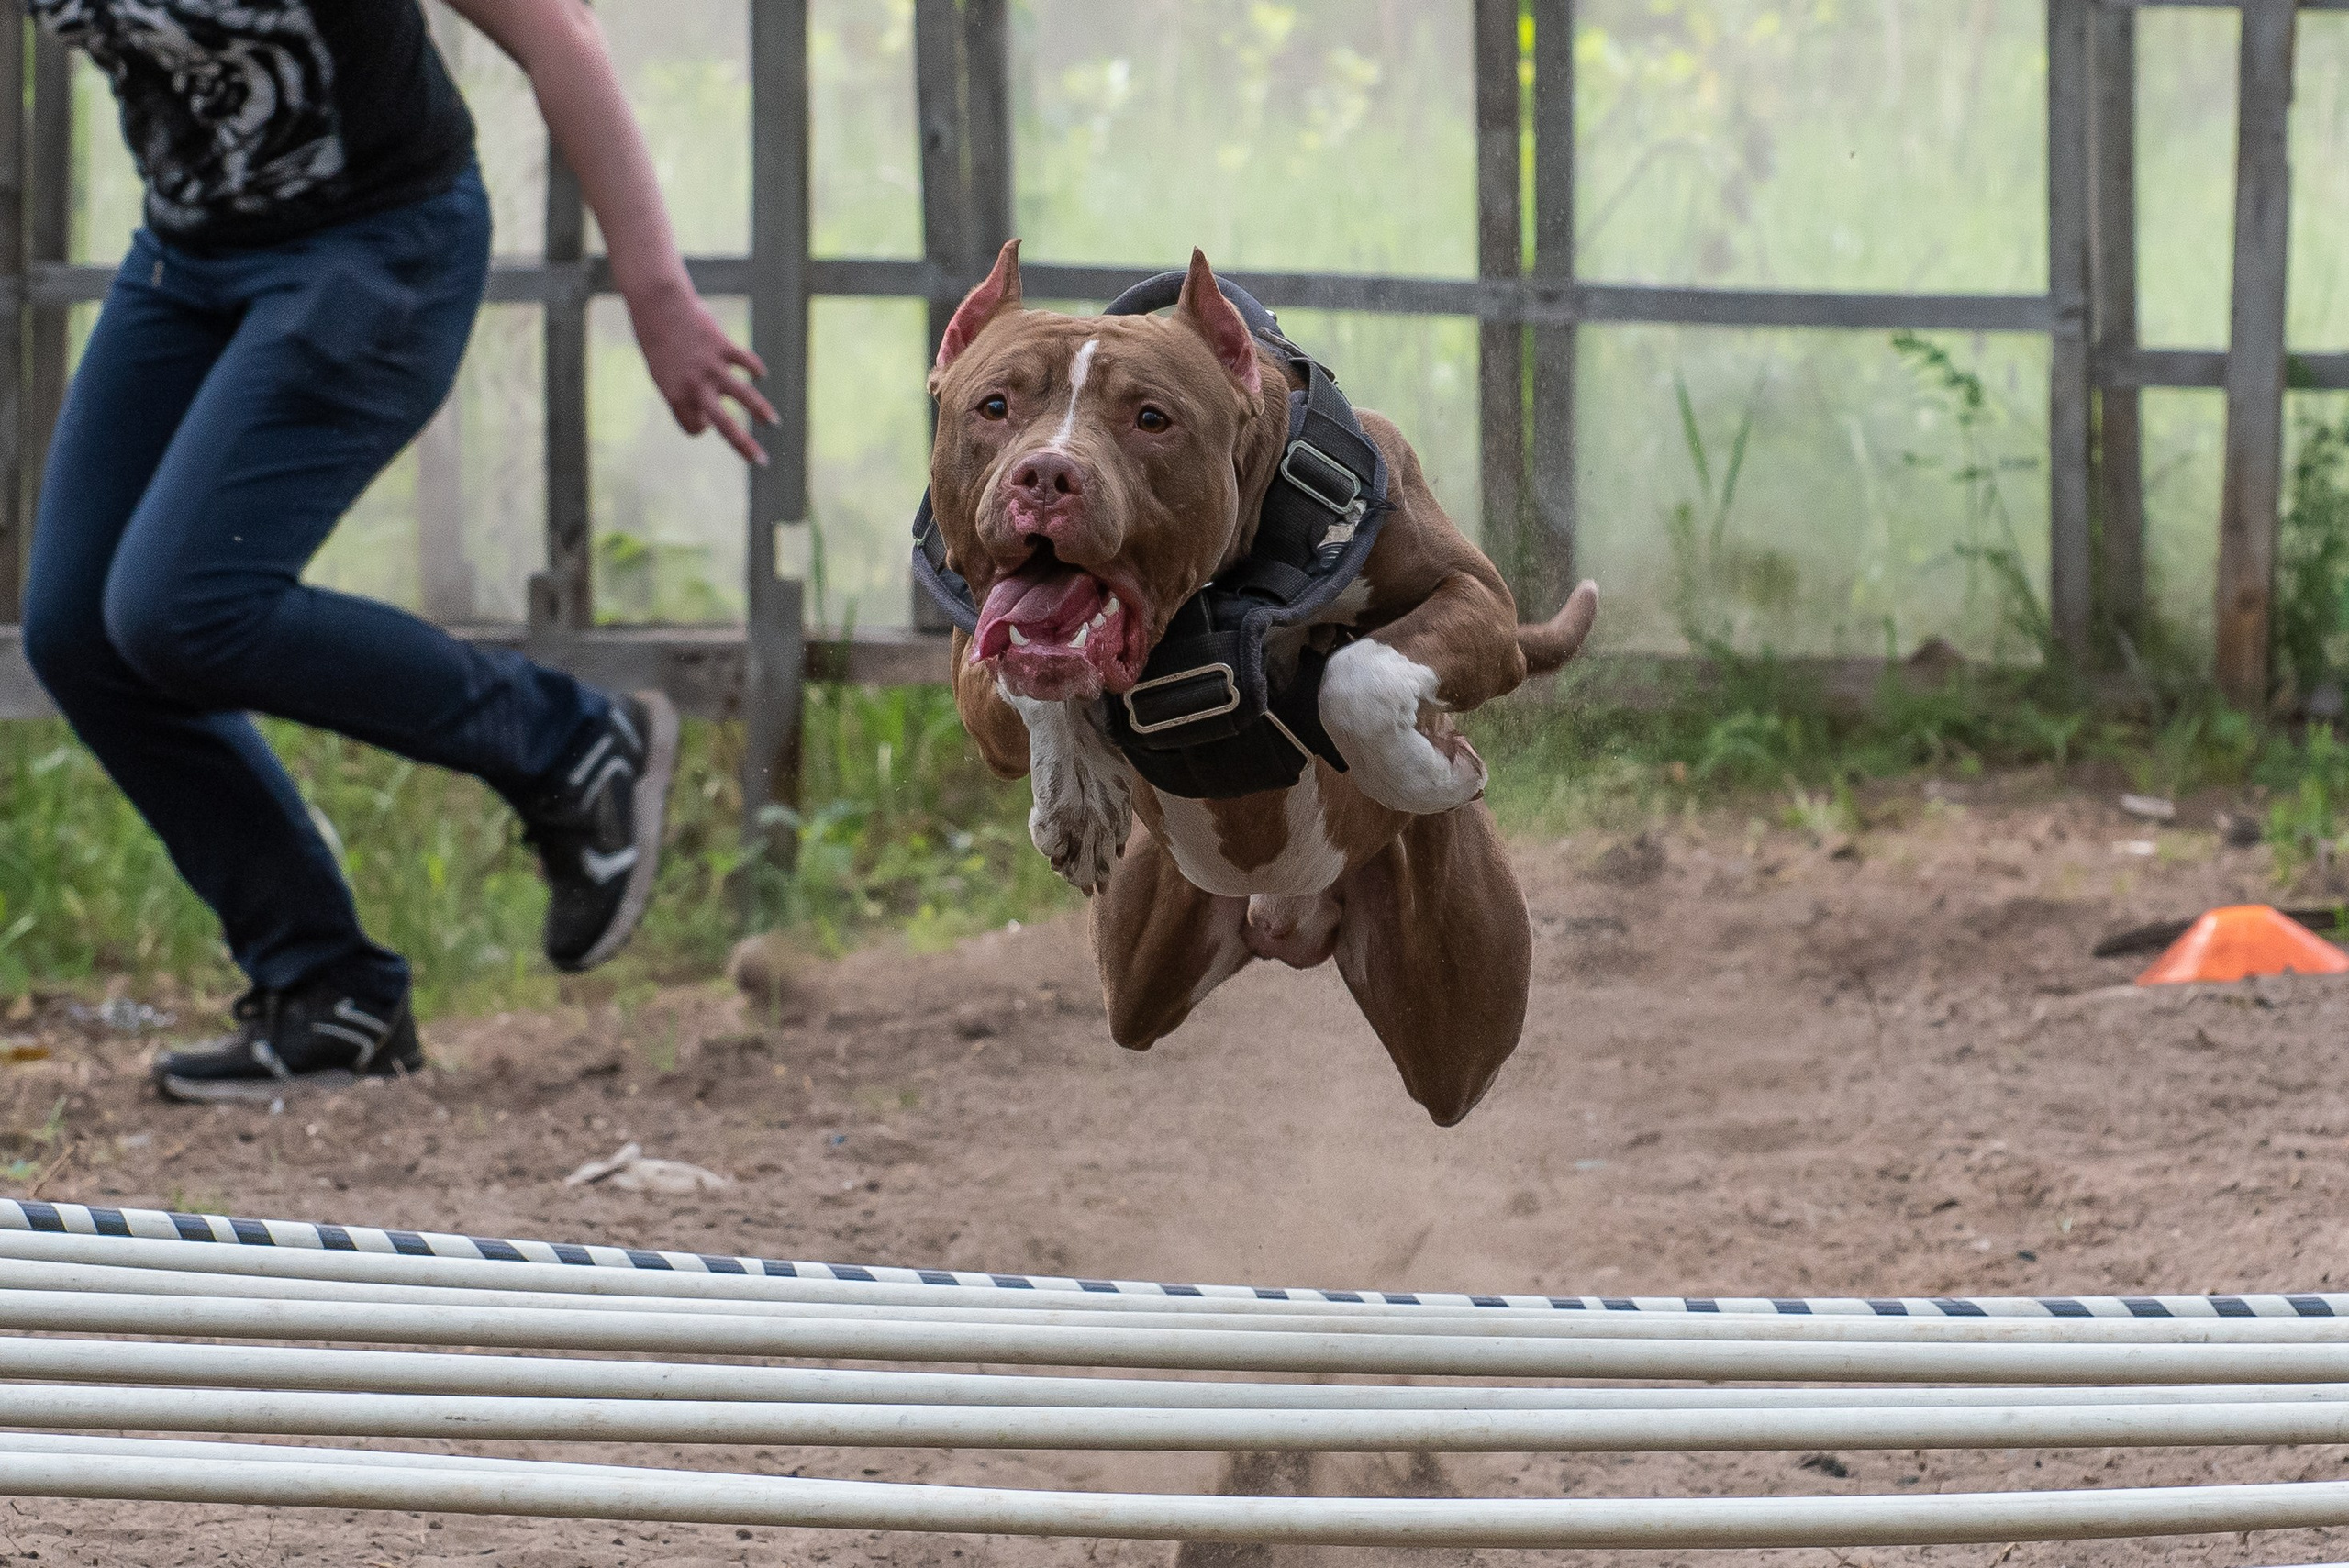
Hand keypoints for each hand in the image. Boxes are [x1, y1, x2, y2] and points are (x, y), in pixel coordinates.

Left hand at [625, 278, 777, 465]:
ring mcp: (711, 366)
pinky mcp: (723, 347)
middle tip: (761, 461)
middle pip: (725, 425)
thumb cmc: (658, 342)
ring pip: (744, 395)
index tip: (704, 417)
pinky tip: (758, 374)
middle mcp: (695, 386)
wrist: (657, 306)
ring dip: (761, 411)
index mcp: (676, 396)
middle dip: (745, 446)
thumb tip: (712, 411)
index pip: (696, 428)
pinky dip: (754, 370)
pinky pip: (746, 363)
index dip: (701, 425)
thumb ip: (685, 394)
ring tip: (772, 422)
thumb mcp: (662, 373)